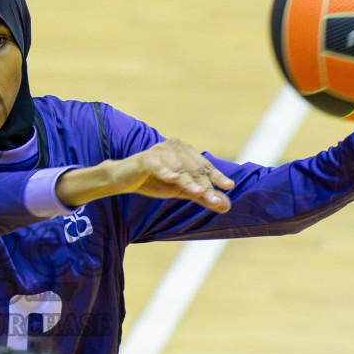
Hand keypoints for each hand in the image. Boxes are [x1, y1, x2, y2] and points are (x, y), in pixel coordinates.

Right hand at [108, 139, 232, 211]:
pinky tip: (174, 179)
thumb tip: (227, 206)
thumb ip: (203, 197)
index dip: (217, 176)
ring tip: (199, 193)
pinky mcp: (145, 159)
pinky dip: (166, 172)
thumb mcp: (182, 191)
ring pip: (179, 168)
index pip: (205, 166)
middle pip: (194, 168)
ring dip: (189, 182)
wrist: (125, 179)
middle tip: (214, 200)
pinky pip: (158, 166)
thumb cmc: (155, 181)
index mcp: (186, 152)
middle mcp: (176, 147)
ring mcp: (160, 151)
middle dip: (205, 185)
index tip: (229, 186)